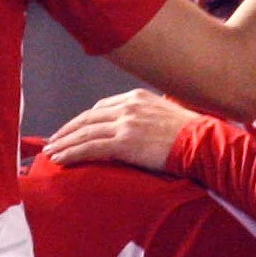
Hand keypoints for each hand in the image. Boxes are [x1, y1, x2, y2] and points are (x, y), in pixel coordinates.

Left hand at [45, 90, 198, 173]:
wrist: (204, 142)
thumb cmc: (193, 133)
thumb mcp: (168, 114)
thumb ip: (150, 115)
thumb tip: (144, 126)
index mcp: (137, 97)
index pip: (102, 107)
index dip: (84, 120)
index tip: (73, 129)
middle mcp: (128, 106)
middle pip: (88, 118)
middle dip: (68, 130)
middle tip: (52, 141)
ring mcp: (125, 124)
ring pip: (85, 133)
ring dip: (64, 143)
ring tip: (50, 152)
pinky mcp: (125, 142)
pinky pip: (91, 148)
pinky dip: (72, 153)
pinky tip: (60, 159)